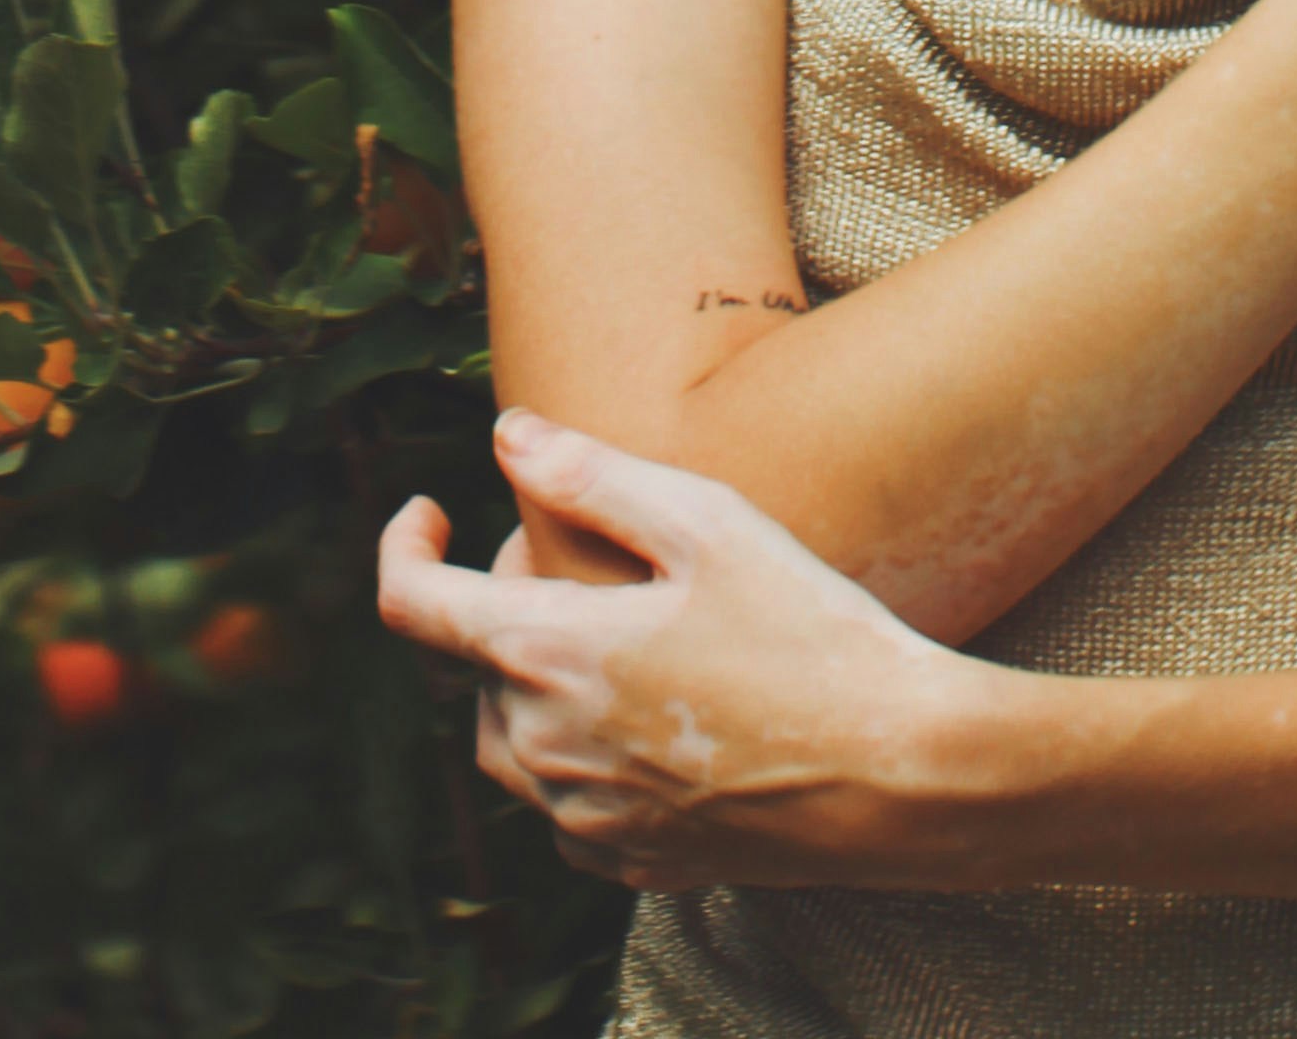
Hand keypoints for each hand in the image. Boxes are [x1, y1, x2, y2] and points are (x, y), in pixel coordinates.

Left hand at [376, 412, 999, 887]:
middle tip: (604, 554)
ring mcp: (585, 819)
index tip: (429, 507)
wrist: (894, 771)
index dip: (403, 546)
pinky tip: (651, 712)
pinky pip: (563, 803)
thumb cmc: (808, 632)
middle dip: (515, 596)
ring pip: (512, 739)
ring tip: (625, 631)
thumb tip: (506, 434)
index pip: (416, 607)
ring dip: (536, 678)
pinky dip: (577, 749)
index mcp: (550, 656)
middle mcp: (546, 750)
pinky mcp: (630, 863)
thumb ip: (592, 476)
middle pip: (480, 664)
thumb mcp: (708, 522)